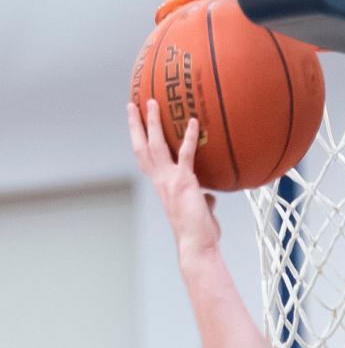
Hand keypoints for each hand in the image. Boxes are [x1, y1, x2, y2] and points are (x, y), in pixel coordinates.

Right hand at [127, 99, 221, 264]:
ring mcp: (171, 181)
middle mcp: (161, 181)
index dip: (138, 140)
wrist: (197, 246)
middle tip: (132, 104)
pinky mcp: (185, 182)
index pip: (145, 159)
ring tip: (152, 101)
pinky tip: (194, 122)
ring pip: (156, 146)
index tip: (134, 124)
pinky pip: (186, 155)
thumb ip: (201, 200)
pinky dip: (190, 137)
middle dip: (136, 125)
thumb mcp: (199, 213)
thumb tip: (209, 197)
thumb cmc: (199, 234)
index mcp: (162, 187)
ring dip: (152, 122)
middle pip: (142, 147)